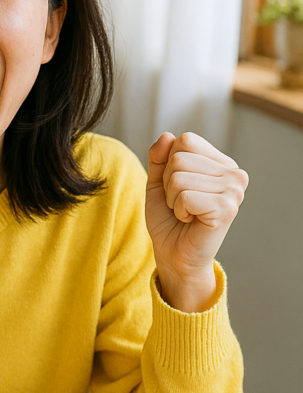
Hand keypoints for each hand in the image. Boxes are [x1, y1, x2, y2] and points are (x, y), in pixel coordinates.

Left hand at [145, 132, 247, 311]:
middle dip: (168, 184)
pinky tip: (191, 221)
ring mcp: (234, 190)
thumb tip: (167, 136)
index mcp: (221, 163)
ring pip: (179, 176)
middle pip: (180, 157)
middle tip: (180, 205)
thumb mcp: (158, 184)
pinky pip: (185, 196)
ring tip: (186, 213)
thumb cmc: (169, 221)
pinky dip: (179, 210)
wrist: (174, 256)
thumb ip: (160, 158)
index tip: (177, 189)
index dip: (169, 165)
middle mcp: (234, 173)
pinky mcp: (227, 208)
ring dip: (172, 199)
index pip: (185, 140)